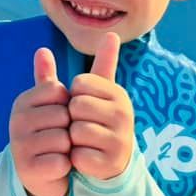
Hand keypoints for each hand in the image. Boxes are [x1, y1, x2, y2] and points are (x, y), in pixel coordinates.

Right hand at [10, 47, 71, 195]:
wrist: (39, 175)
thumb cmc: (49, 133)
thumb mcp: (50, 104)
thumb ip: (47, 77)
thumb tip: (42, 48)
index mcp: (23, 101)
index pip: (59, 91)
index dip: (68, 105)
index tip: (60, 115)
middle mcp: (16, 120)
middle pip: (63, 115)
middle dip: (69, 128)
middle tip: (60, 137)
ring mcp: (19, 145)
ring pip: (63, 139)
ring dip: (68, 148)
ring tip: (58, 152)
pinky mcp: (27, 169)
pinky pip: (60, 161)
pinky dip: (65, 166)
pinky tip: (57, 166)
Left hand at [69, 32, 132, 180]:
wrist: (113, 161)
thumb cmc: (98, 119)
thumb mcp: (97, 92)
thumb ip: (100, 64)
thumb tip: (112, 33)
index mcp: (118, 93)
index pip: (79, 83)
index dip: (74, 95)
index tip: (85, 104)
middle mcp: (124, 114)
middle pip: (76, 106)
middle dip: (72, 117)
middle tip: (84, 124)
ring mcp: (119, 139)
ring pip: (76, 131)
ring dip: (73, 138)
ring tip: (86, 141)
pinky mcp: (111, 163)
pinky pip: (78, 155)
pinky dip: (76, 158)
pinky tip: (87, 157)